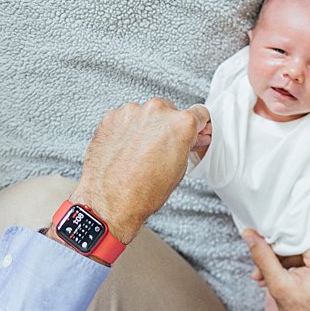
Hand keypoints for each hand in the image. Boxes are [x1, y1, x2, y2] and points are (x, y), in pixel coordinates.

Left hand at [68, 100, 210, 241]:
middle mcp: (157, 112)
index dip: (198, 125)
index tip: (193, 130)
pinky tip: (127, 149)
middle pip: (171, 111)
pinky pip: (126, 118)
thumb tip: (188, 138)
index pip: (199, 113)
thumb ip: (186, 145)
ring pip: (147, 114)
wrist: (110, 199)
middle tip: (164, 147)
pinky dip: (128, 129)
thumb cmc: (143, 190)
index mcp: (180, 124)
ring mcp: (132, 112)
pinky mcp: (112, 117)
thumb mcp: (179, 168)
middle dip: (169, 127)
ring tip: (141, 152)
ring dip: (147, 127)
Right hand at [243, 230, 309, 310]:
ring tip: (264, 276)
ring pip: (302, 243)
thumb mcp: (279, 286)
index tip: (257, 241)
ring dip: (282, 257)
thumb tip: (249, 235)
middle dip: (276, 249)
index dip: (274, 235)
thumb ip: (263, 258)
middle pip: (299, 235)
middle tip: (259, 267)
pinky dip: (293, 261)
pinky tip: (278, 275)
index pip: (296, 230)